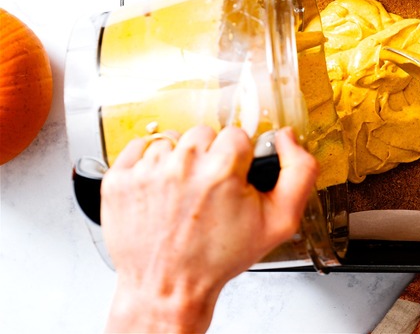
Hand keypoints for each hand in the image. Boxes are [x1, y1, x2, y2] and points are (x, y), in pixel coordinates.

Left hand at [101, 125, 316, 332]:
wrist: (169, 286)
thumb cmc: (218, 258)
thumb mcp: (279, 223)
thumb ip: (299, 173)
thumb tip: (287, 138)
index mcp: (222, 171)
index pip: (236, 134)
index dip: (238, 159)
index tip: (233, 179)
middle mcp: (182, 166)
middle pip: (204, 133)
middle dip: (209, 157)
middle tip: (208, 189)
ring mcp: (146, 171)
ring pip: (172, 140)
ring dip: (179, 160)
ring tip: (182, 191)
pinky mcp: (120, 179)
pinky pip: (139, 146)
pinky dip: (148, 162)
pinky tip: (159, 187)